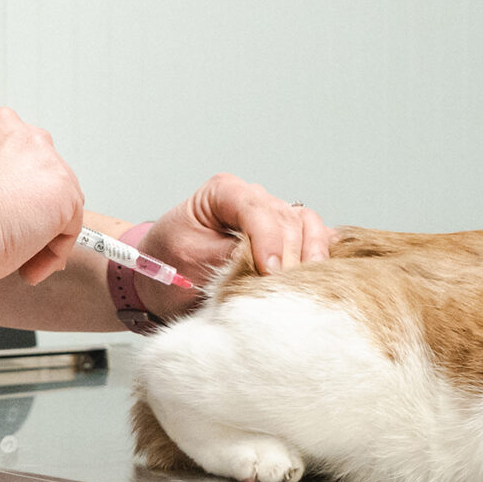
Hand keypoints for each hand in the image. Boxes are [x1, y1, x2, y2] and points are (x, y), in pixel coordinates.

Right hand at [0, 108, 85, 284]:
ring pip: (58, 199)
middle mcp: (19, 132)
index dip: (8, 195)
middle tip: (14, 242)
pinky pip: (69, 227)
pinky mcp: (63, 190)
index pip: (12, 159)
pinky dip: (52, 252)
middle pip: (39, 174)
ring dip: (43, 232)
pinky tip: (27, 271)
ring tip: (21, 263)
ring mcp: (45, 159)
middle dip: (30, 208)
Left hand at [138, 174, 330, 315]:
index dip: (267, 240)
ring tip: (304, 285)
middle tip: (283, 289)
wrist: (161, 279)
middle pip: (286, 219)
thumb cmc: (169, 264)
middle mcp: (253, 198)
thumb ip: (230, 257)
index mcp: (223, 192)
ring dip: (310, 255)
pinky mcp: (285, 237)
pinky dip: (320, 255)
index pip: (255, 208)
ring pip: (307, 226)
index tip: (270, 272)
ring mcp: (272, 216)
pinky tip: (320, 275)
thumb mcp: (190, 260)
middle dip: (289, 254)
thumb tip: (268, 267)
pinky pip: (314, 238)